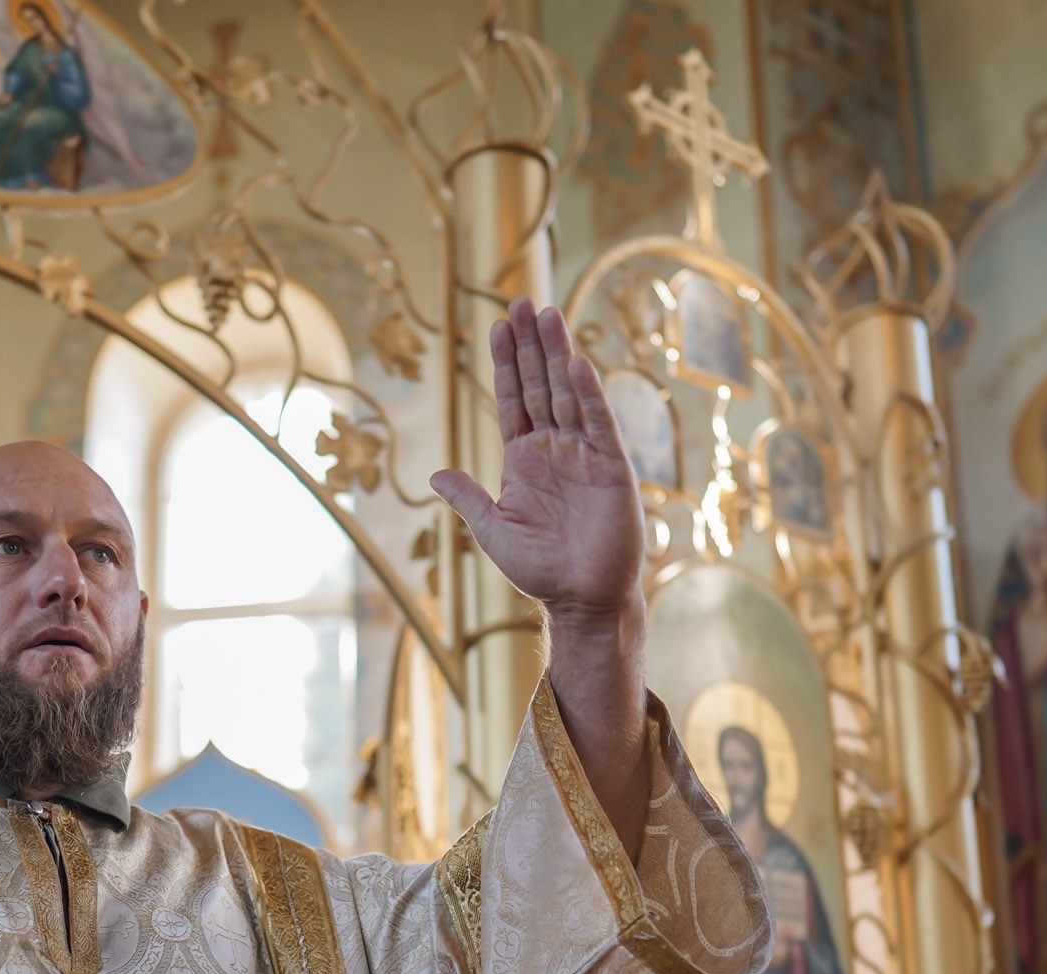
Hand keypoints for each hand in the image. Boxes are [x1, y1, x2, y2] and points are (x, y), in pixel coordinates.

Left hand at [429, 297, 641, 620]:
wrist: (581, 598)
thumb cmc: (539, 569)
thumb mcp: (492, 529)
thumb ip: (468, 497)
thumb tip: (435, 473)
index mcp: (524, 458)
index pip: (513, 399)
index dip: (506, 363)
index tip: (497, 325)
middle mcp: (554, 448)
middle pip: (540, 384)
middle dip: (530, 344)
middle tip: (521, 300)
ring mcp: (584, 454)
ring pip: (568, 392)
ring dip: (557, 353)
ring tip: (546, 313)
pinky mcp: (611, 467)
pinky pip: (598, 423)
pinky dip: (588, 393)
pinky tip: (576, 363)